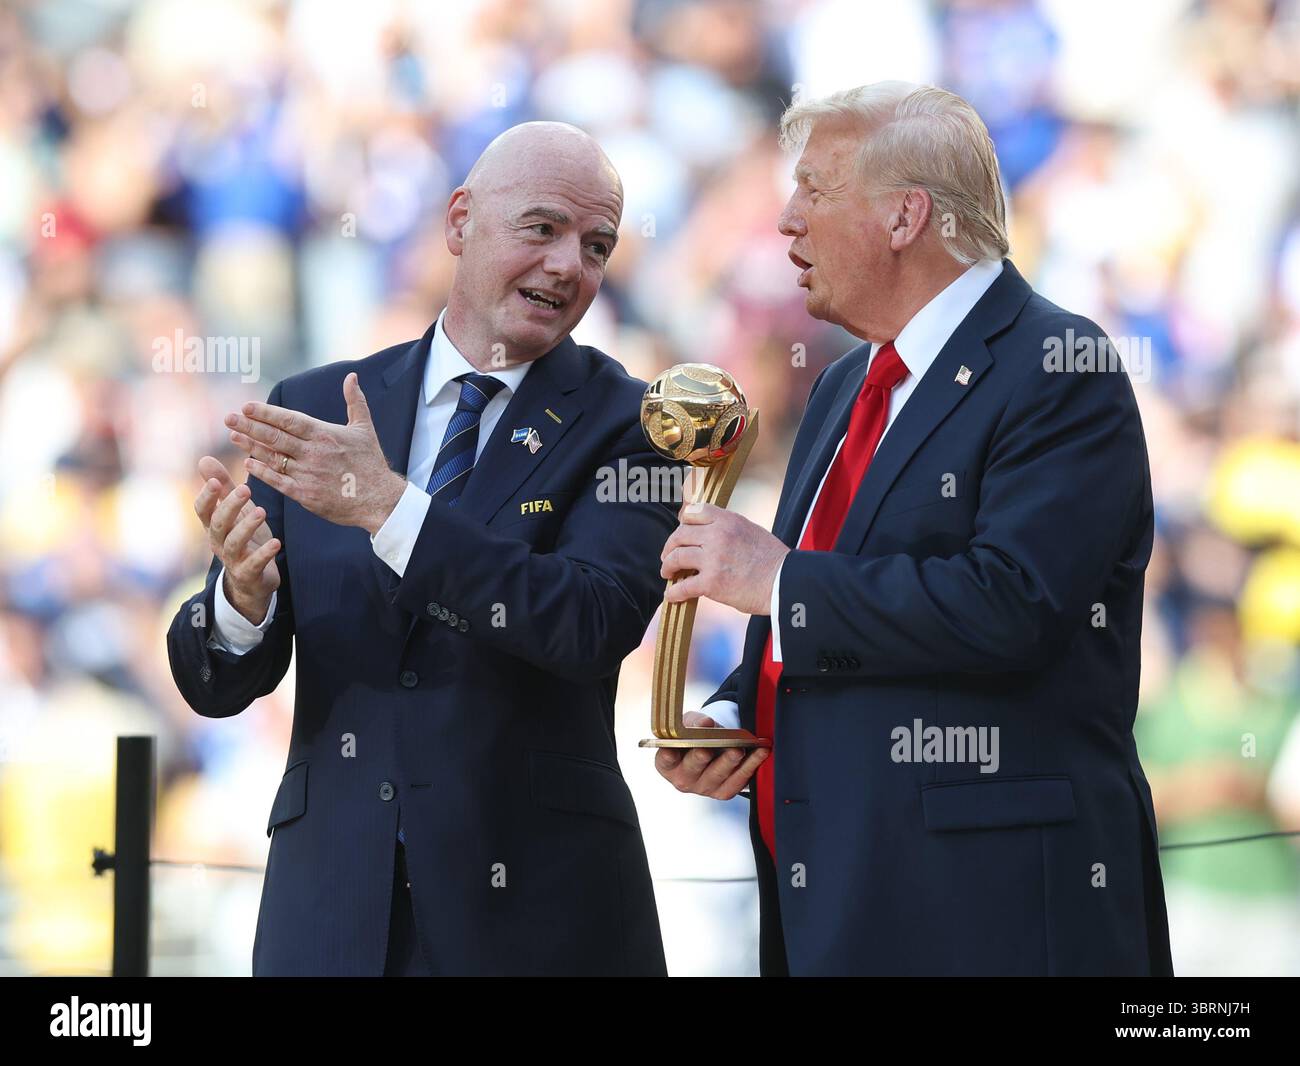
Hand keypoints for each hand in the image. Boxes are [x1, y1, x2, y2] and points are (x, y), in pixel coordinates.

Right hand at [193, 456, 279, 624]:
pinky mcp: (249, 574)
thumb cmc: (244, 537)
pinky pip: (254, 564)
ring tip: (262, 511)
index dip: (206, 497)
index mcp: (214, 525)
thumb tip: (203, 459)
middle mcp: (219, 542)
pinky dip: (264, 553)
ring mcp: (233, 559)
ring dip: (247, 527)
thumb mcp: (235, 512)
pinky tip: (277, 543)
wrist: (253, 580)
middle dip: (230, 506)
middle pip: (219, 524)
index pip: (202, 510)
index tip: (213, 481)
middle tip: (245, 489)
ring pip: (235, 543)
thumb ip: (223, 487)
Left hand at [225, 373, 406, 533]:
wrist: (379, 499)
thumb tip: (352, 376)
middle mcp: (313, 453)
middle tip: (228, 418)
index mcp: (325, 434)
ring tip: (233, 437)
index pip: (289, 420)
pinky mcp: (306, 495)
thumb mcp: (365, 428)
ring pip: (273, 458)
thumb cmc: (371, 463)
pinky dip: (262, 472)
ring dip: (251, 447)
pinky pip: (278, 481)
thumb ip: (355, 401)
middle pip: (275, 437)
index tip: (246, 406)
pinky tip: (249, 463)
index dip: (266, 413)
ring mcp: (308, 474)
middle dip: (249, 427)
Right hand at [654, 712, 768, 799]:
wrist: (712, 746)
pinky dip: (750, 766)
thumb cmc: (695, 734)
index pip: (665, 760)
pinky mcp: (723, 792)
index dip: (667, 756)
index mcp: (668, 763)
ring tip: (738, 749)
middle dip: (700, 758)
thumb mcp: (690, 723)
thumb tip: (705, 724)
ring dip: (729, 761)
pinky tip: (760, 752)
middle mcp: (683, 780)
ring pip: (717, 776)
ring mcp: (704, 788)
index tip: (670, 750)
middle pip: (692, 769)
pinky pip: (738, 781)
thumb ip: (695, 722)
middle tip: (706, 749)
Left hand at [660, 501, 788, 613]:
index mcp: (728, 521)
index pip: (693, 512)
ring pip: (676, 558)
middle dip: (670, 547)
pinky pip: (682, 586)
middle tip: (668, 556)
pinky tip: (672, 595)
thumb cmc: (772, 560)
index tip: (679, 532)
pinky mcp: (711, 583)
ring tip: (668, 573)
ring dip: (668, 567)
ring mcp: (713, 559)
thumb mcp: (750, 530)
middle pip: (680, 535)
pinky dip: (673, 592)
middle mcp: (717, 536)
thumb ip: (728, 527)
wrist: (783, 582)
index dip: (682, 522)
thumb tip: (707, 530)